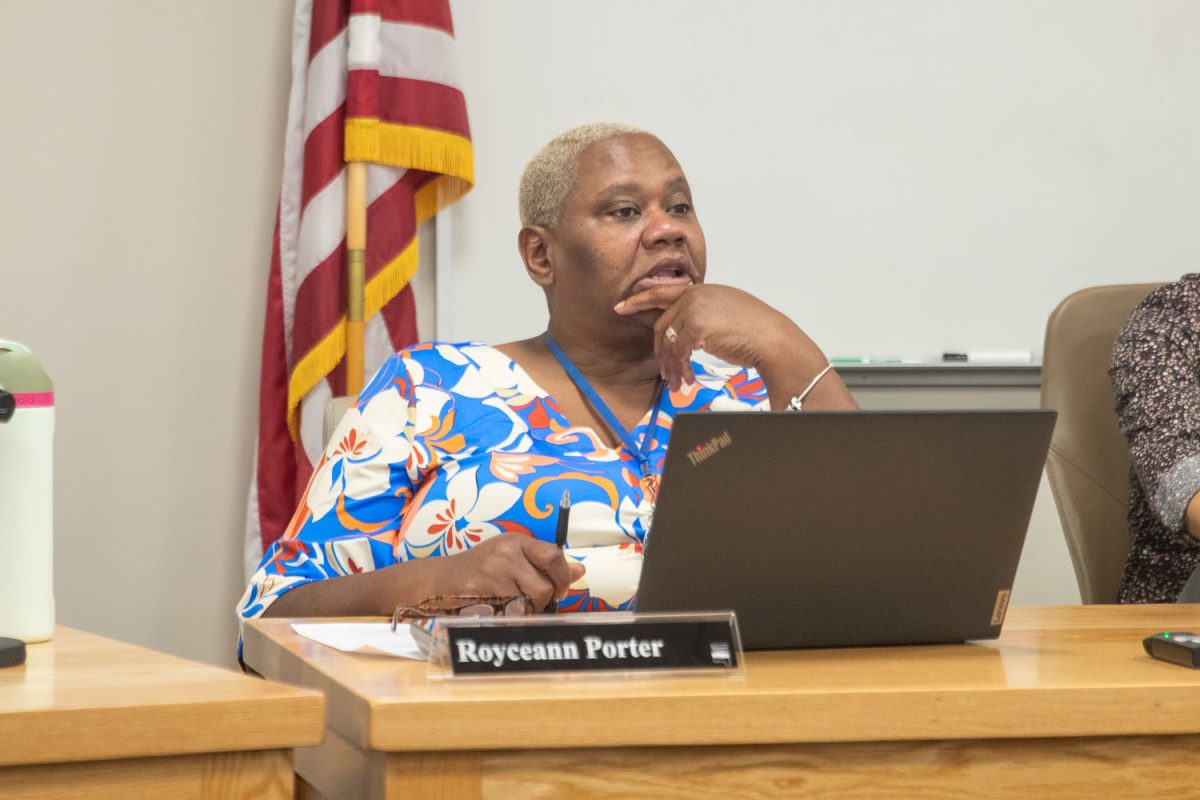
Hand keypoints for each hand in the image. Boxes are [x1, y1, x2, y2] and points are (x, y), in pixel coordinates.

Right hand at [422, 533, 585, 612]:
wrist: (440, 581)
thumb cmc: (481, 571)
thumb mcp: (513, 559)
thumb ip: (546, 565)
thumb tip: (580, 570)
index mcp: (516, 541)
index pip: (553, 556)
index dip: (562, 578)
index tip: (559, 590)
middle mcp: (505, 553)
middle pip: (544, 587)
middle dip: (542, 601)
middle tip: (529, 601)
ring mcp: (491, 572)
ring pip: (528, 605)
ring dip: (524, 611)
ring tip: (508, 604)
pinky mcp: (479, 591)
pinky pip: (508, 615)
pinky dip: (507, 618)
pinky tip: (495, 610)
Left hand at [615, 284, 823, 391]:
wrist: (773, 339)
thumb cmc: (756, 331)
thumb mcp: (726, 312)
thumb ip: (703, 314)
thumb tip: (684, 332)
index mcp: (702, 289)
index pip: (663, 292)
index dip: (639, 300)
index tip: (621, 307)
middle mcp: (695, 295)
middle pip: (662, 323)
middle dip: (660, 351)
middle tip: (663, 371)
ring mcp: (694, 309)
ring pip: (667, 341)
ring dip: (670, 366)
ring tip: (677, 382)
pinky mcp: (696, 327)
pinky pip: (677, 352)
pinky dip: (680, 369)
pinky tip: (688, 380)